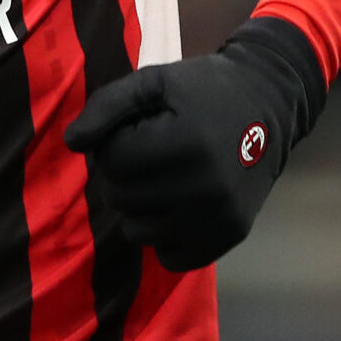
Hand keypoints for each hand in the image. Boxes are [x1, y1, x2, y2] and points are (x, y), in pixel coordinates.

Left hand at [61, 16, 324, 270]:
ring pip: (138, 233)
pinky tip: (177, 206)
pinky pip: (170, 258)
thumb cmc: (203, 91)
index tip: (137, 129)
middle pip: (121, 197)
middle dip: (123, 174)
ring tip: (162, 179)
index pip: (112, 161)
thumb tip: (71, 142)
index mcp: (186, 143)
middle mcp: (204, 187)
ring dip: (139, 208)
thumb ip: (107, 106)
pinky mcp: (230, 238)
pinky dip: (164, 236)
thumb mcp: (153, 81)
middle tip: (149, 153)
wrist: (269, 105)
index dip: (114, 143)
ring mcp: (219, 218)